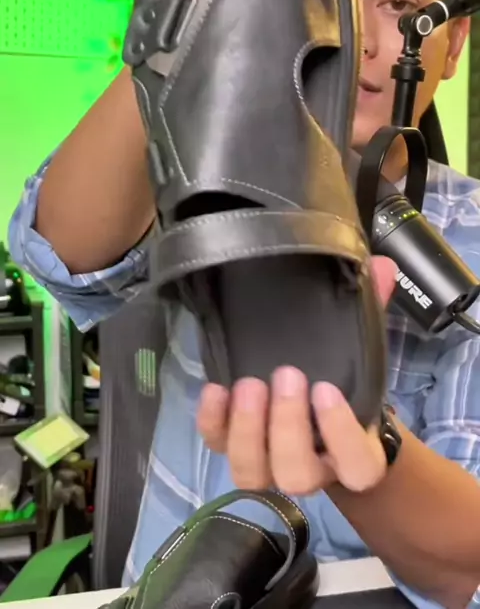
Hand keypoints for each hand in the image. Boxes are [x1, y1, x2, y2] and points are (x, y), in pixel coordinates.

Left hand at [197, 256, 396, 496]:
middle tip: (286, 374)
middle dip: (286, 426)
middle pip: (297, 474)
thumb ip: (371, 314)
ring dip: (247, 429)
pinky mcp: (236, 447)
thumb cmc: (346, 381)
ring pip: (253, 474)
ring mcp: (271, 464)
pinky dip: (212, 421)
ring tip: (250, 383)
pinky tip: (216, 387)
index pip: (357, 467)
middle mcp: (314, 469)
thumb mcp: (362, 350)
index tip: (327, 389)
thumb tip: (382, 268)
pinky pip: (216, 446)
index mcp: (356, 454)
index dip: (340, 434)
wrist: (318, 408)